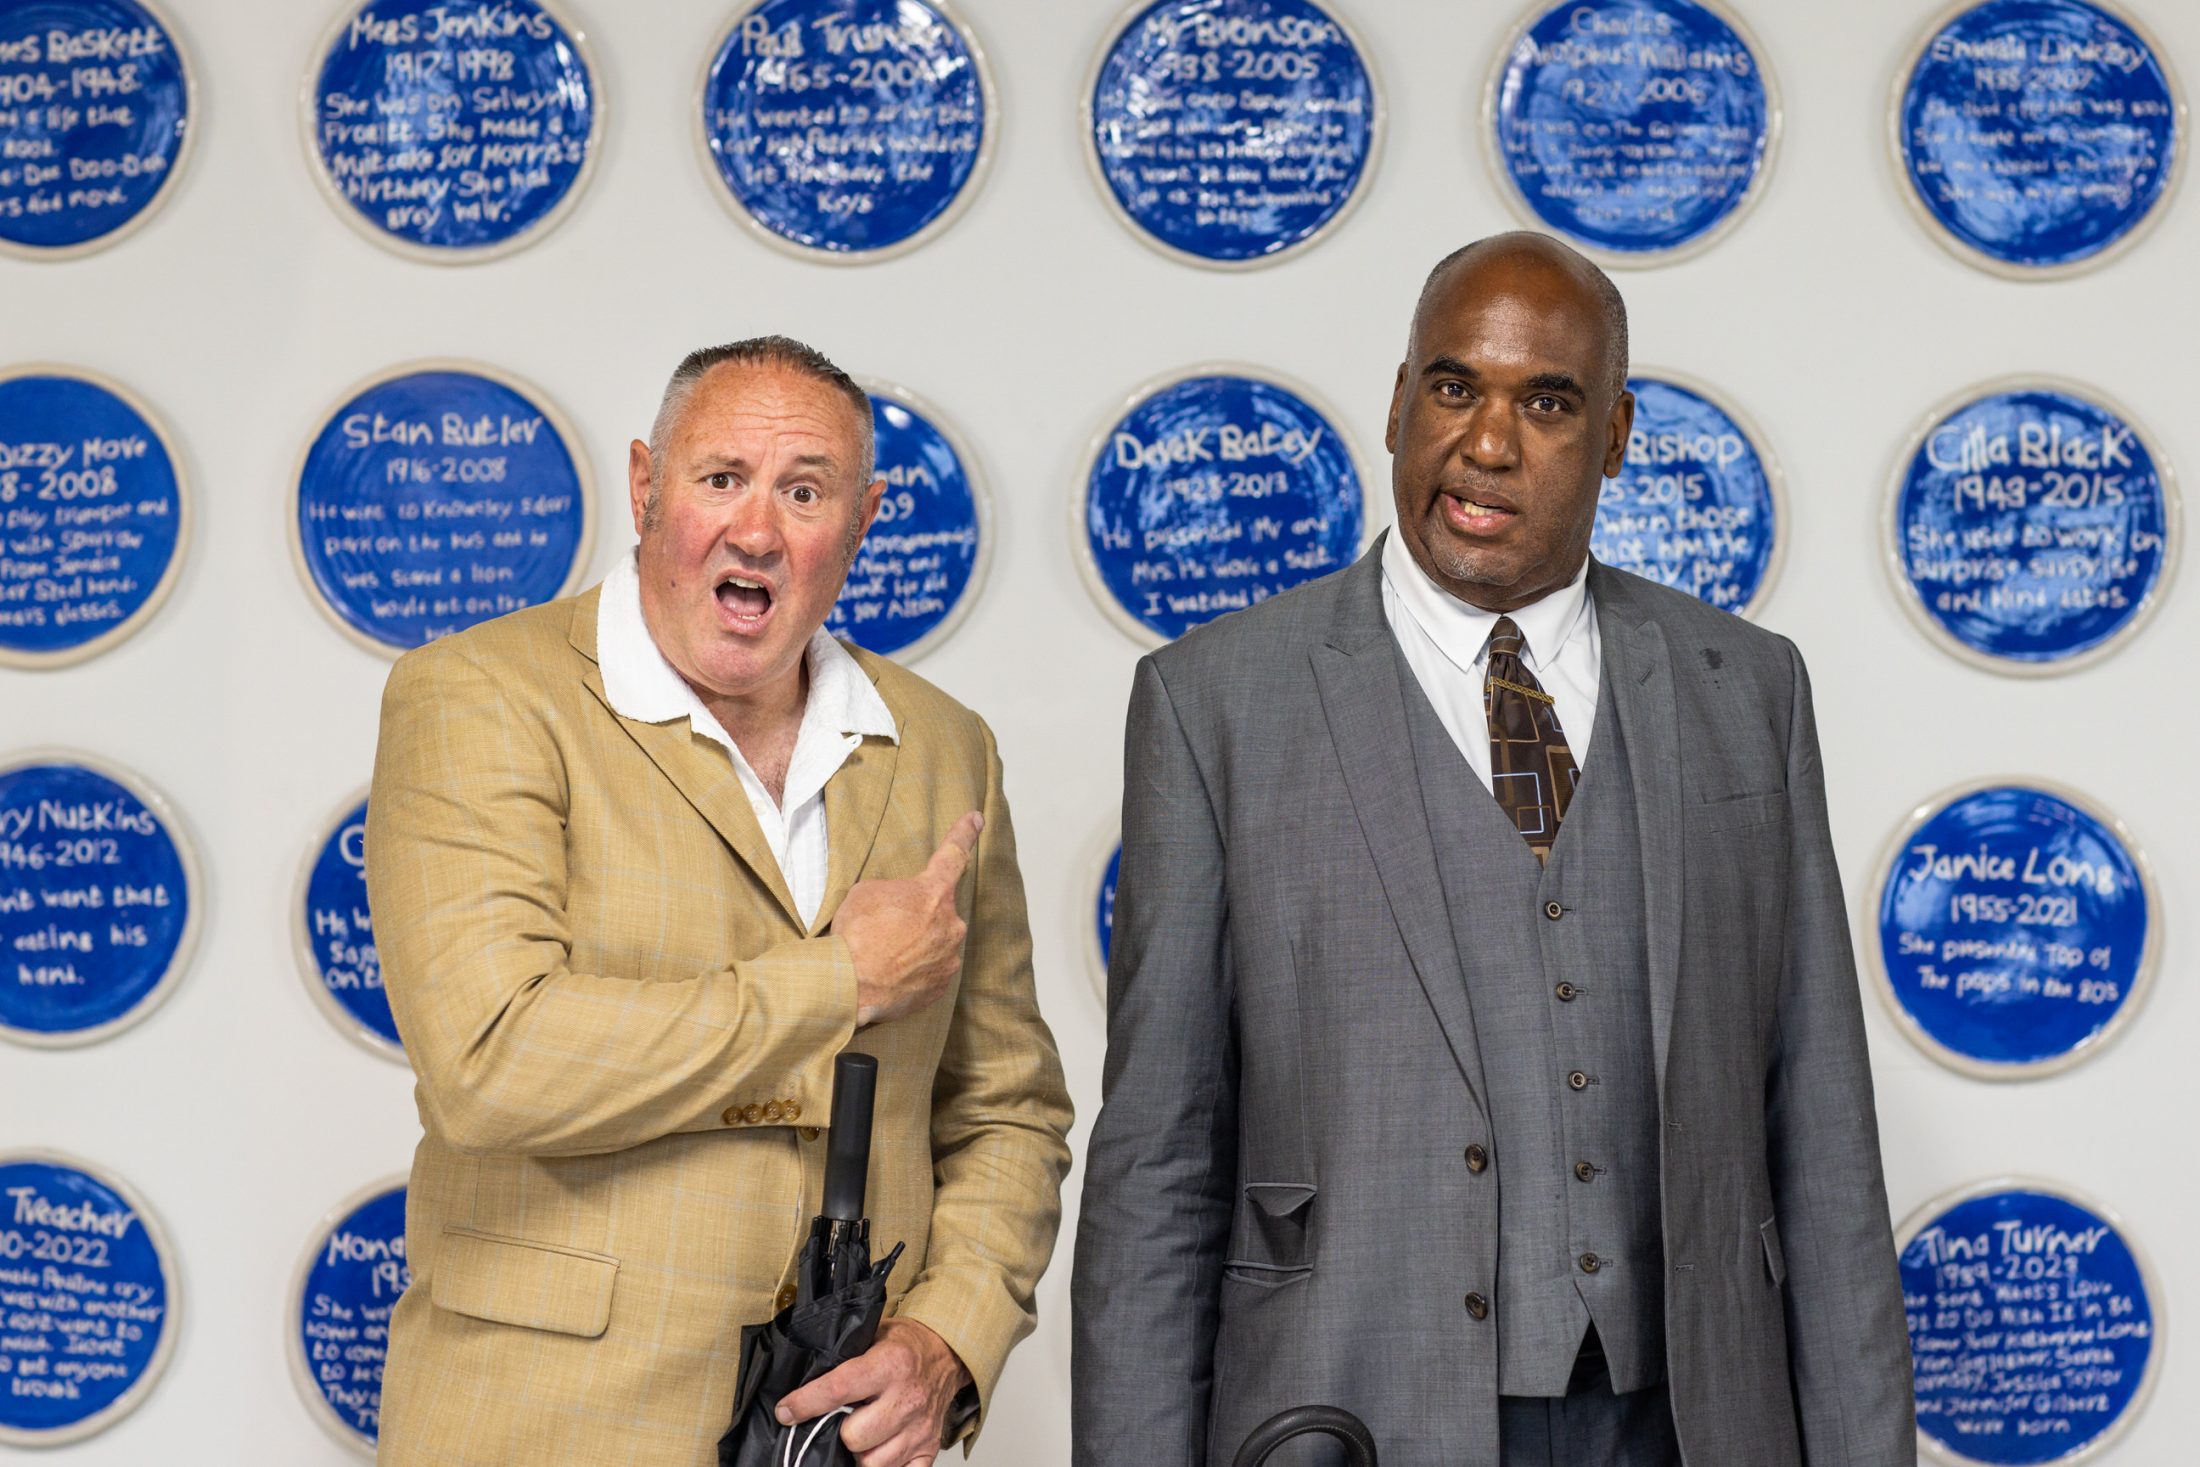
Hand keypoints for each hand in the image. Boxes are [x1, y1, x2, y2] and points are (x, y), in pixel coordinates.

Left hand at [774, 1316, 972, 1466]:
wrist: (946, 1352)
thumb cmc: (905, 1345)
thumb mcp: (872, 1336)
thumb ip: (841, 1360)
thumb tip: (801, 1387)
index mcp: (890, 1364)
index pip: (838, 1390)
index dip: (805, 1404)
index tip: (787, 1412)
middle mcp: (907, 1397)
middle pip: (854, 1437)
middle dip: (839, 1432)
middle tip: (841, 1421)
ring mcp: (920, 1428)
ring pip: (873, 1463)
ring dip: (860, 1454)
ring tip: (861, 1436)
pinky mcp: (929, 1448)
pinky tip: (879, 1450)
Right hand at [835, 812, 981, 1027]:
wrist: (848, 985)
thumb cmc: (855, 934)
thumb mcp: (867, 893)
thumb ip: (896, 891)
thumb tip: (902, 905)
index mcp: (933, 893)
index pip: (953, 855)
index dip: (964, 834)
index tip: (976, 820)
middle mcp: (950, 924)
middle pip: (938, 912)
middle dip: (917, 917)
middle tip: (885, 930)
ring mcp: (949, 957)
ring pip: (935, 944)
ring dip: (915, 946)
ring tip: (884, 956)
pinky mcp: (941, 986)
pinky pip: (931, 971)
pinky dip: (913, 971)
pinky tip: (891, 974)